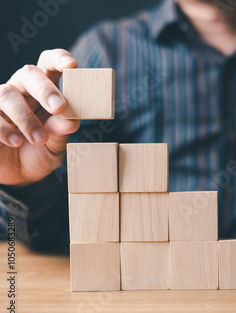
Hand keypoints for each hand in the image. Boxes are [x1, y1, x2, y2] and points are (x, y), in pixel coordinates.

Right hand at [0, 49, 79, 186]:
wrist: (19, 176)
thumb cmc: (41, 152)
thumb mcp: (56, 146)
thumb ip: (61, 132)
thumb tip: (72, 121)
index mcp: (46, 90)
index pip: (50, 64)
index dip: (59, 59)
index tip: (73, 65)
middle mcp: (22, 90)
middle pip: (29, 73)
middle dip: (45, 88)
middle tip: (59, 106)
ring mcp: (0, 102)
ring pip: (7, 94)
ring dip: (26, 117)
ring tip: (40, 139)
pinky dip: (3, 128)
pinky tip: (16, 141)